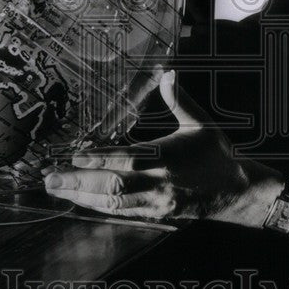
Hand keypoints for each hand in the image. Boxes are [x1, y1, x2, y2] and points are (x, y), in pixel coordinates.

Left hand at [43, 70, 285, 226]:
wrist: (239, 192)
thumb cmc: (218, 155)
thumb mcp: (201, 124)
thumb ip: (180, 100)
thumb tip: (167, 72)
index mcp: (167, 157)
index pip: (126, 159)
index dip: (98, 158)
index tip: (73, 155)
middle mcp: (158, 183)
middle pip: (112, 185)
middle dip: (78, 182)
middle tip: (49, 178)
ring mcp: (156, 202)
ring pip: (113, 203)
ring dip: (81, 197)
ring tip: (55, 190)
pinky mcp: (156, 215)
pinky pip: (122, 213)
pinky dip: (98, 207)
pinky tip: (80, 201)